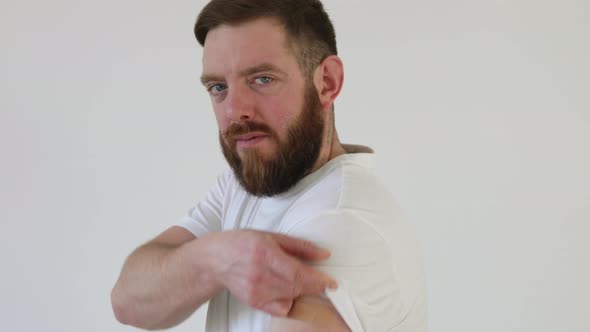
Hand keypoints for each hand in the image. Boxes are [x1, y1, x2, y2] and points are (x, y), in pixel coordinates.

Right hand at [207, 230, 337, 316]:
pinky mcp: (253, 301)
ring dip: (302, 292)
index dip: (317, 279)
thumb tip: (324, 254)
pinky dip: (289, 302)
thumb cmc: (242, 243)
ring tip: (303, 282)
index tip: (331, 282)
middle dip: (314, 286)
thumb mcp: (272, 236)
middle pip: (295, 286)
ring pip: (290, 297)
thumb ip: (300, 246)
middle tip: (323, 282)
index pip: (297, 272)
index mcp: (265, 253)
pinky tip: (288, 292)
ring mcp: (255, 290)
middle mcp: (259, 274)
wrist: (216, 260)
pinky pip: (280, 308)